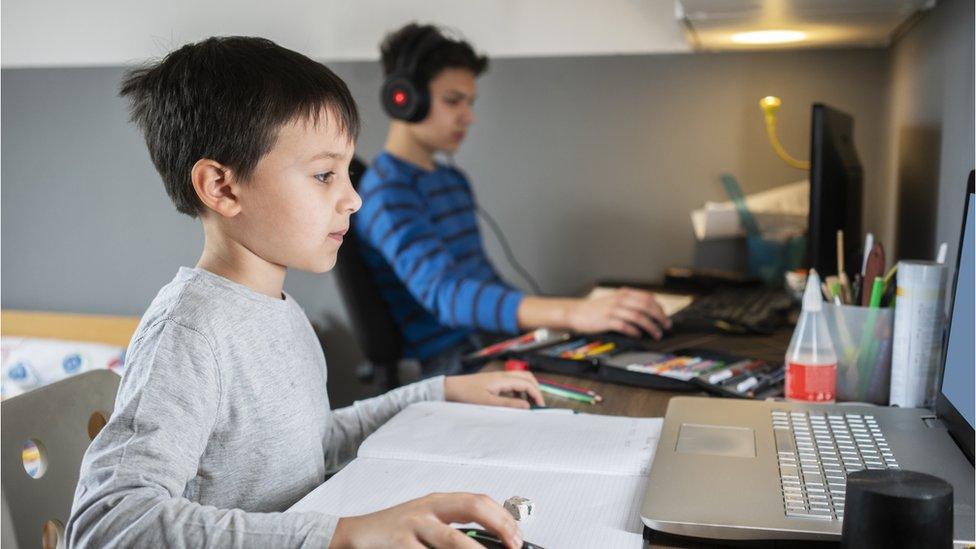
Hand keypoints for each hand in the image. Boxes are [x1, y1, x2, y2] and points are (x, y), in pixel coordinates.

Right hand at [330, 492, 521, 548]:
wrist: (355, 535)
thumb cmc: (394, 530)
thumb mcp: (427, 521)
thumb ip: (454, 526)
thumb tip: (491, 540)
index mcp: (439, 502)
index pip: (479, 500)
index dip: (503, 517)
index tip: (518, 536)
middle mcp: (429, 509)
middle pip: (472, 508)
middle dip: (499, 526)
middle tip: (513, 545)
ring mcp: (414, 526)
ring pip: (452, 539)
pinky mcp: (399, 544)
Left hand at [444, 371, 544, 408]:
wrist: (450, 388)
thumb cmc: (466, 395)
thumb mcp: (488, 403)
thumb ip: (508, 405)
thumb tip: (527, 407)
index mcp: (502, 379)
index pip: (527, 383)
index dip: (537, 395)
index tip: (540, 407)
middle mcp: (502, 376)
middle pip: (527, 377)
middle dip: (536, 390)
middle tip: (538, 405)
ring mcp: (499, 378)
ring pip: (521, 379)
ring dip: (528, 390)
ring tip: (528, 406)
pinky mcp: (494, 382)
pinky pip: (512, 383)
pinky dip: (519, 391)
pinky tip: (516, 402)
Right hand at [567, 287, 670, 338]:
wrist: (576, 312)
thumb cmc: (596, 309)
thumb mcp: (614, 300)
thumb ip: (629, 302)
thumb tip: (648, 310)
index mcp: (623, 293)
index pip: (647, 298)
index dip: (659, 308)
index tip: (665, 316)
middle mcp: (620, 300)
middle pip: (646, 306)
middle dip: (659, 317)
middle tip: (666, 326)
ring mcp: (613, 310)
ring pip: (638, 317)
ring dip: (650, 327)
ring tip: (656, 334)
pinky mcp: (607, 321)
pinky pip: (625, 326)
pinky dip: (634, 331)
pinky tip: (638, 335)